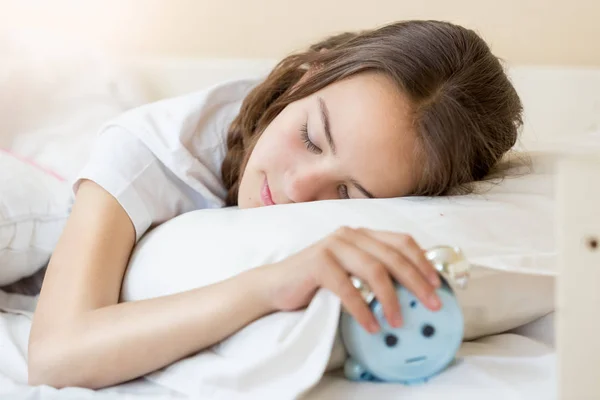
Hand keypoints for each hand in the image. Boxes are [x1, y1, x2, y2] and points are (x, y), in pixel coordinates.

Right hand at [258, 226, 441, 332]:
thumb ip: (375, 270)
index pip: (401, 241)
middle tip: (432, 305)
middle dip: (416, 282)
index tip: (438, 284)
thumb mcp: (351, 271)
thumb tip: (413, 290)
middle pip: (393, 256)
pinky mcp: (318, 263)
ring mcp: (333, 246)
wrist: (277, 286)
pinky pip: (347, 288)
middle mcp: (349, 235)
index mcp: (362, 234)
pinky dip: (362, 309)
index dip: (423, 262)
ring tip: (398, 322)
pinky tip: (371, 326)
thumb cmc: (317, 282)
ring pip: (374, 270)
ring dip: (391, 299)